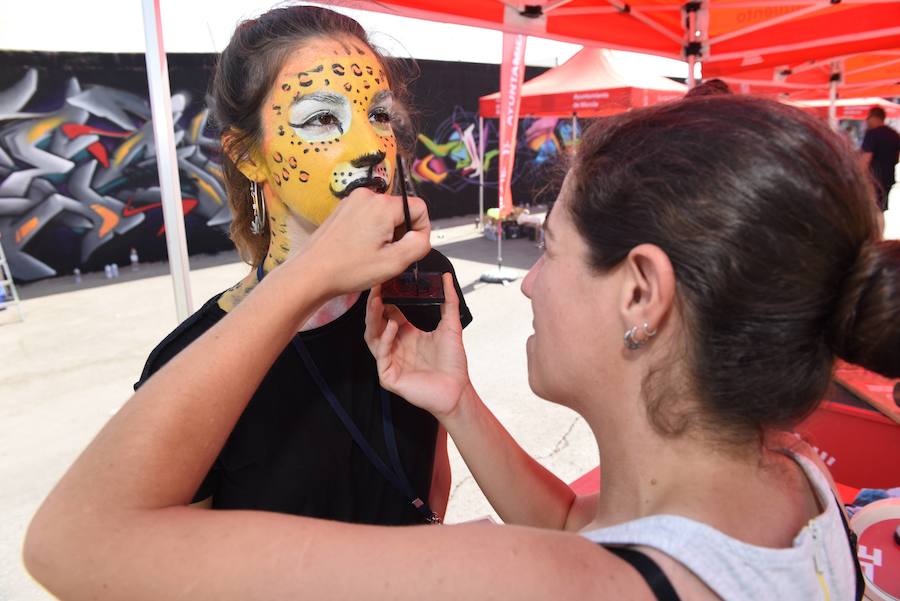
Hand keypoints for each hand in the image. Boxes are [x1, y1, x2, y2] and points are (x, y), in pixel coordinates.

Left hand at [288, 187, 430, 296]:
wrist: (311, 274)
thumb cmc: (348, 270)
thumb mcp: (394, 262)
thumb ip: (419, 245)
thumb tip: (422, 236)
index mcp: (382, 205)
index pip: (419, 208)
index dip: (420, 231)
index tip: (408, 250)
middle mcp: (368, 196)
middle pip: (401, 211)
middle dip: (400, 233)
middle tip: (387, 256)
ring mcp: (353, 201)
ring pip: (385, 214)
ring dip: (385, 234)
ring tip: (371, 254)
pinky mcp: (343, 209)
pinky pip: (369, 216)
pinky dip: (371, 232)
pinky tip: (360, 249)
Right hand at [365, 273, 470, 418]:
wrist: (457, 389)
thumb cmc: (453, 362)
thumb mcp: (451, 325)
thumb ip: (448, 301)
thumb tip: (446, 277)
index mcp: (407, 335)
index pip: (389, 313)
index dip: (386, 298)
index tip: (385, 281)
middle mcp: (396, 346)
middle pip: (376, 323)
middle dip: (374, 306)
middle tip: (375, 288)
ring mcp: (390, 361)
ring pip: (373, 338)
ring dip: (373, 319)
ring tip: (376, 302)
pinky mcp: (388, 376)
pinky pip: (382, 355)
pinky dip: (386, 339)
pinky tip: (392, 325)